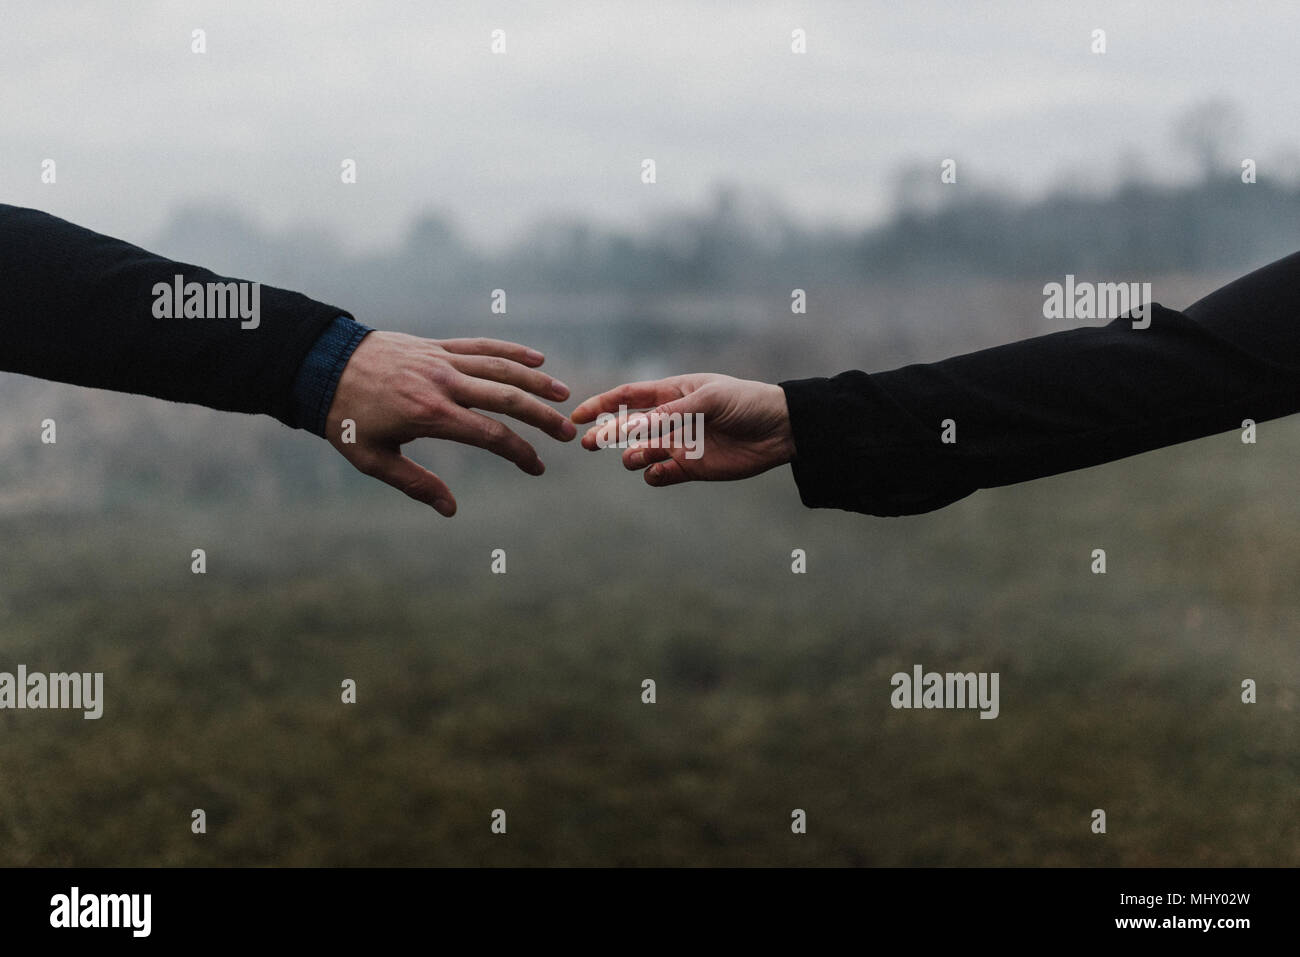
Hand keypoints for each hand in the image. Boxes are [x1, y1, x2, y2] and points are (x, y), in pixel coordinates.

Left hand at [325, 332, 575, 514]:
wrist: (321, 364)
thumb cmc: (345, 417)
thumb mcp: (373, 458)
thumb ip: (415, 484)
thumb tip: (451, 509)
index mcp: (430, 414)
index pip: (490, 434)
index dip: (520, 453)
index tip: (537, 467)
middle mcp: (443, 383)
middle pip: (506, 397)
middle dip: (541, 417)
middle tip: (567, 433)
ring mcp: (442, 360)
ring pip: (500, 367)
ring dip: (536, 380)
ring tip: (563, 395)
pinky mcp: (437, 346)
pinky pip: (482, 345)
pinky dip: (511, 350)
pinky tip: (537, 357)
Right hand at [571, 373, 794, 485]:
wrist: (779, 430)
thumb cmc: (745, 402)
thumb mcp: (709, 399)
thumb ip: (671, 413)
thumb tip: (634, 427)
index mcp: (671, 393)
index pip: (628, 397)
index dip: (601, 405)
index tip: (579, 415)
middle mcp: (670, 419)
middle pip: (627, 427)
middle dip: (606, 434)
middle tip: (589, 444)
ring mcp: (679, 444)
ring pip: (641, 453)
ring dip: (633, 456)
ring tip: (637, 457)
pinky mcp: (690, 468)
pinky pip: (661, 475)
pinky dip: (654, 476)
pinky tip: (658, 472)